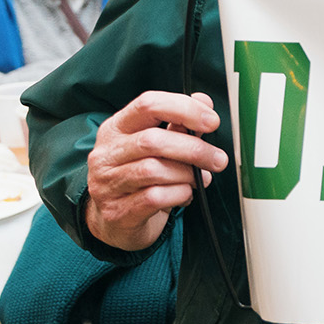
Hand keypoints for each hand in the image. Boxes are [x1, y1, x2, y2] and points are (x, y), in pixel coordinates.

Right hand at [84, 91, 227, 251]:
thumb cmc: (139, 178)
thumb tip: (204, 101)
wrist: (115, 222)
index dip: (184, 108)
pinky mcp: (116, 211)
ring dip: (188, 174)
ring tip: (200, 179)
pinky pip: (154, 197)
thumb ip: (179, 124)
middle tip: (217, 159)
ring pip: (153, 170)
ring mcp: (107, 183)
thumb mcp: (156, 148)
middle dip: (193, 149)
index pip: (148, 104)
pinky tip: (185, 195)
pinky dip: (179, 194)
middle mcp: (106, 154)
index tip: (212, 121)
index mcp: (116, 128)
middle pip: (152, 140)